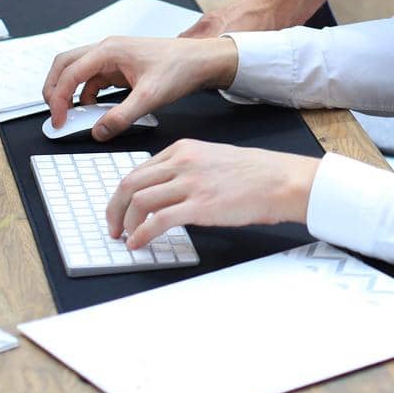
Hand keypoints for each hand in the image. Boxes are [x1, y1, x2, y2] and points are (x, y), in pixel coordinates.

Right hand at [42, 35, 237, 137]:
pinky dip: (87, 93)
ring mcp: (113, 56)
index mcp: (109, 51)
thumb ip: (122, 116)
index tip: (59, 120)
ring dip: (69, 91)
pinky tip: (95, 109)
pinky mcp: (120, 66)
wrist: (202, 60)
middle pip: (65, 65)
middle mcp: (107, 49)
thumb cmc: (180, 68)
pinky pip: (94, 78)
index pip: (70, 73)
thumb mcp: (150, 97)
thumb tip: (99, 131)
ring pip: (77, 70)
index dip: (59, 99)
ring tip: (70, 114)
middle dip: (54, 89)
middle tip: (54, 114)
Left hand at [106, 141, 319, 247]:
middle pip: (130, 184)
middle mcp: (182, 162)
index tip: (120, 209)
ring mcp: (190, 183)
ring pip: (139, 201)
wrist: (280, 180)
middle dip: (115, 209)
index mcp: (183, 149)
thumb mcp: (212, 158)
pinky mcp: (199, 206)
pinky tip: (139, 243)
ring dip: (126, 223)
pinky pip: (158, 220)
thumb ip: (186, 169)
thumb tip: (163, 191)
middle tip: (113, 226)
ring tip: (126, 237)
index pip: (138, 170)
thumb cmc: (254, 173)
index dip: (123, 194)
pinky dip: (142, 234)